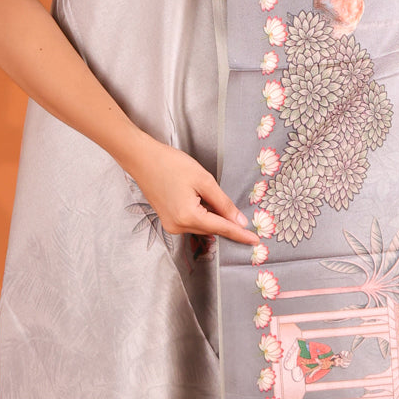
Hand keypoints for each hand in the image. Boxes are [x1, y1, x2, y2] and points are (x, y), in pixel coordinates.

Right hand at [121, 135, 256, 246]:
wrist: (142, 158)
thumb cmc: (171, 164)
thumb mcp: (203, 180)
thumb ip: (223, 203)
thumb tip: (239, 221)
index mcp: (188, 217)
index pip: (221, 228)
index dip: (240, 234)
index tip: (256, 240)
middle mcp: (178, 226)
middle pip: (211, 228)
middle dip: (226, 221)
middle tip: (240, 214)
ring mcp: (171, 225)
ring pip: (202, 225)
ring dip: (212, 216)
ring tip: (207, 194)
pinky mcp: (168, 220)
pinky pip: (191, 221)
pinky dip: (201, 214)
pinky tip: (200, 199)